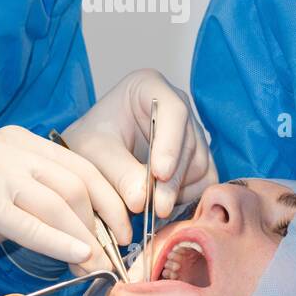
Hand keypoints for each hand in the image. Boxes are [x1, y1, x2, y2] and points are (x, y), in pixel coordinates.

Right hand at [0, 125, 130, 268]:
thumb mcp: (8, 197)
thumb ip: (44, 202)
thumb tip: (93, 233)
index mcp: (22, 141)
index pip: (83, 166)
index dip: (111, 200)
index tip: (125, 232)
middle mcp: (11, 147)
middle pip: (76, 184)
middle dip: (103, 224)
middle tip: (115, 258)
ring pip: (57, 202)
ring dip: (84, 239)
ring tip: (98, 267)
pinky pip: (26, 221)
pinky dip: (57, 241)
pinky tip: (76, 256)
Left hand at [63, 69, 216, 218]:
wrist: (93, 154)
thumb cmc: (91, 141)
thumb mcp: (94, 153)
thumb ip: (118, 173)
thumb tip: (142, 201)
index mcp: (149, 87)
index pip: (173, 110)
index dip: (170, 143)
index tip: (159, 173)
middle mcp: (176, 106)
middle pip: (188, 143)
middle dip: (172, 180)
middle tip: (156, 208)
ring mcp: (190, 132)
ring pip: (198, 165)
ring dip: (177, 191)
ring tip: (150, 208)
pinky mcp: (197, 158)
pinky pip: (204, 181)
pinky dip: (186, 197)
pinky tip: (162, 206)